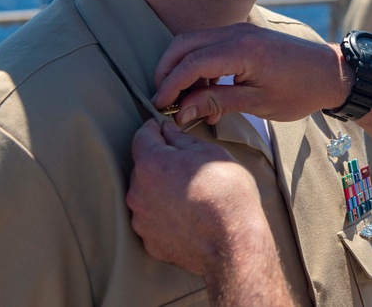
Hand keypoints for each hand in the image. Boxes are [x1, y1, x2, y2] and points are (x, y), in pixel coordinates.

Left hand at [127, 121, 293, 303]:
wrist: (233, 243)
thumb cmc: (226, 194)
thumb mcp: (211, 153)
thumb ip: (183, 139)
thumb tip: (168, 131)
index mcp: (151, 164)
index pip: (142, 136)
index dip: (154, 128)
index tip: (163, 128)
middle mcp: (138, 191)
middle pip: (143, 167)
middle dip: (160, 161)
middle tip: (188, 164)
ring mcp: (141, 219)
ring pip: (146, 194)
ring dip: (161, 188)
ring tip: (190, 193)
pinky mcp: (149, 241)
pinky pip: (152, 219)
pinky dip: (165, 213)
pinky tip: (187, 214)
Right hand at [151, 23, 350, 125]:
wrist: (330, 73)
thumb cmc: (300, 91)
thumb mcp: (258, 104)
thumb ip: (217, 102)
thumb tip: (182, 111)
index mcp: (242, 50)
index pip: (191, 64)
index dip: (170, 86)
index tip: (159, 106)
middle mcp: (237, 32)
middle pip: (184, 44)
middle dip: (167, 71)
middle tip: (165, 100)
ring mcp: (240, 29)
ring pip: (194, 42)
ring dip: (183, 68)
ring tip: (189, 102)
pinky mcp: (244, 33)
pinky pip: (209, 44)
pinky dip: (199, 64)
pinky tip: (207, 91)